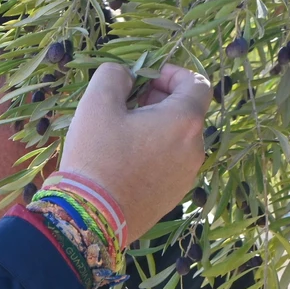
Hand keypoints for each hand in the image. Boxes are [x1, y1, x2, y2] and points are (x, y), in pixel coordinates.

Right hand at [60, 64, 208, 241]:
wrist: (92, 216)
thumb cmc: (96, 155)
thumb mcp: (97, 102)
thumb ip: (115, 74)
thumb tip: (127, 75)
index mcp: (184, 121)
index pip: (197, 83)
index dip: (172, 72)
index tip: (145, 77)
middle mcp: (195, 148)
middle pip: (187, 110)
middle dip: (159, 99)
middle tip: (126, 103)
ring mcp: (187, 175)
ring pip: (178, 138)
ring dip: (156, 126)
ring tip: (122, 132)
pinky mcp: (175, 195)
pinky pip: (171, 162)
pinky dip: (155, 151)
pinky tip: (124, 159)